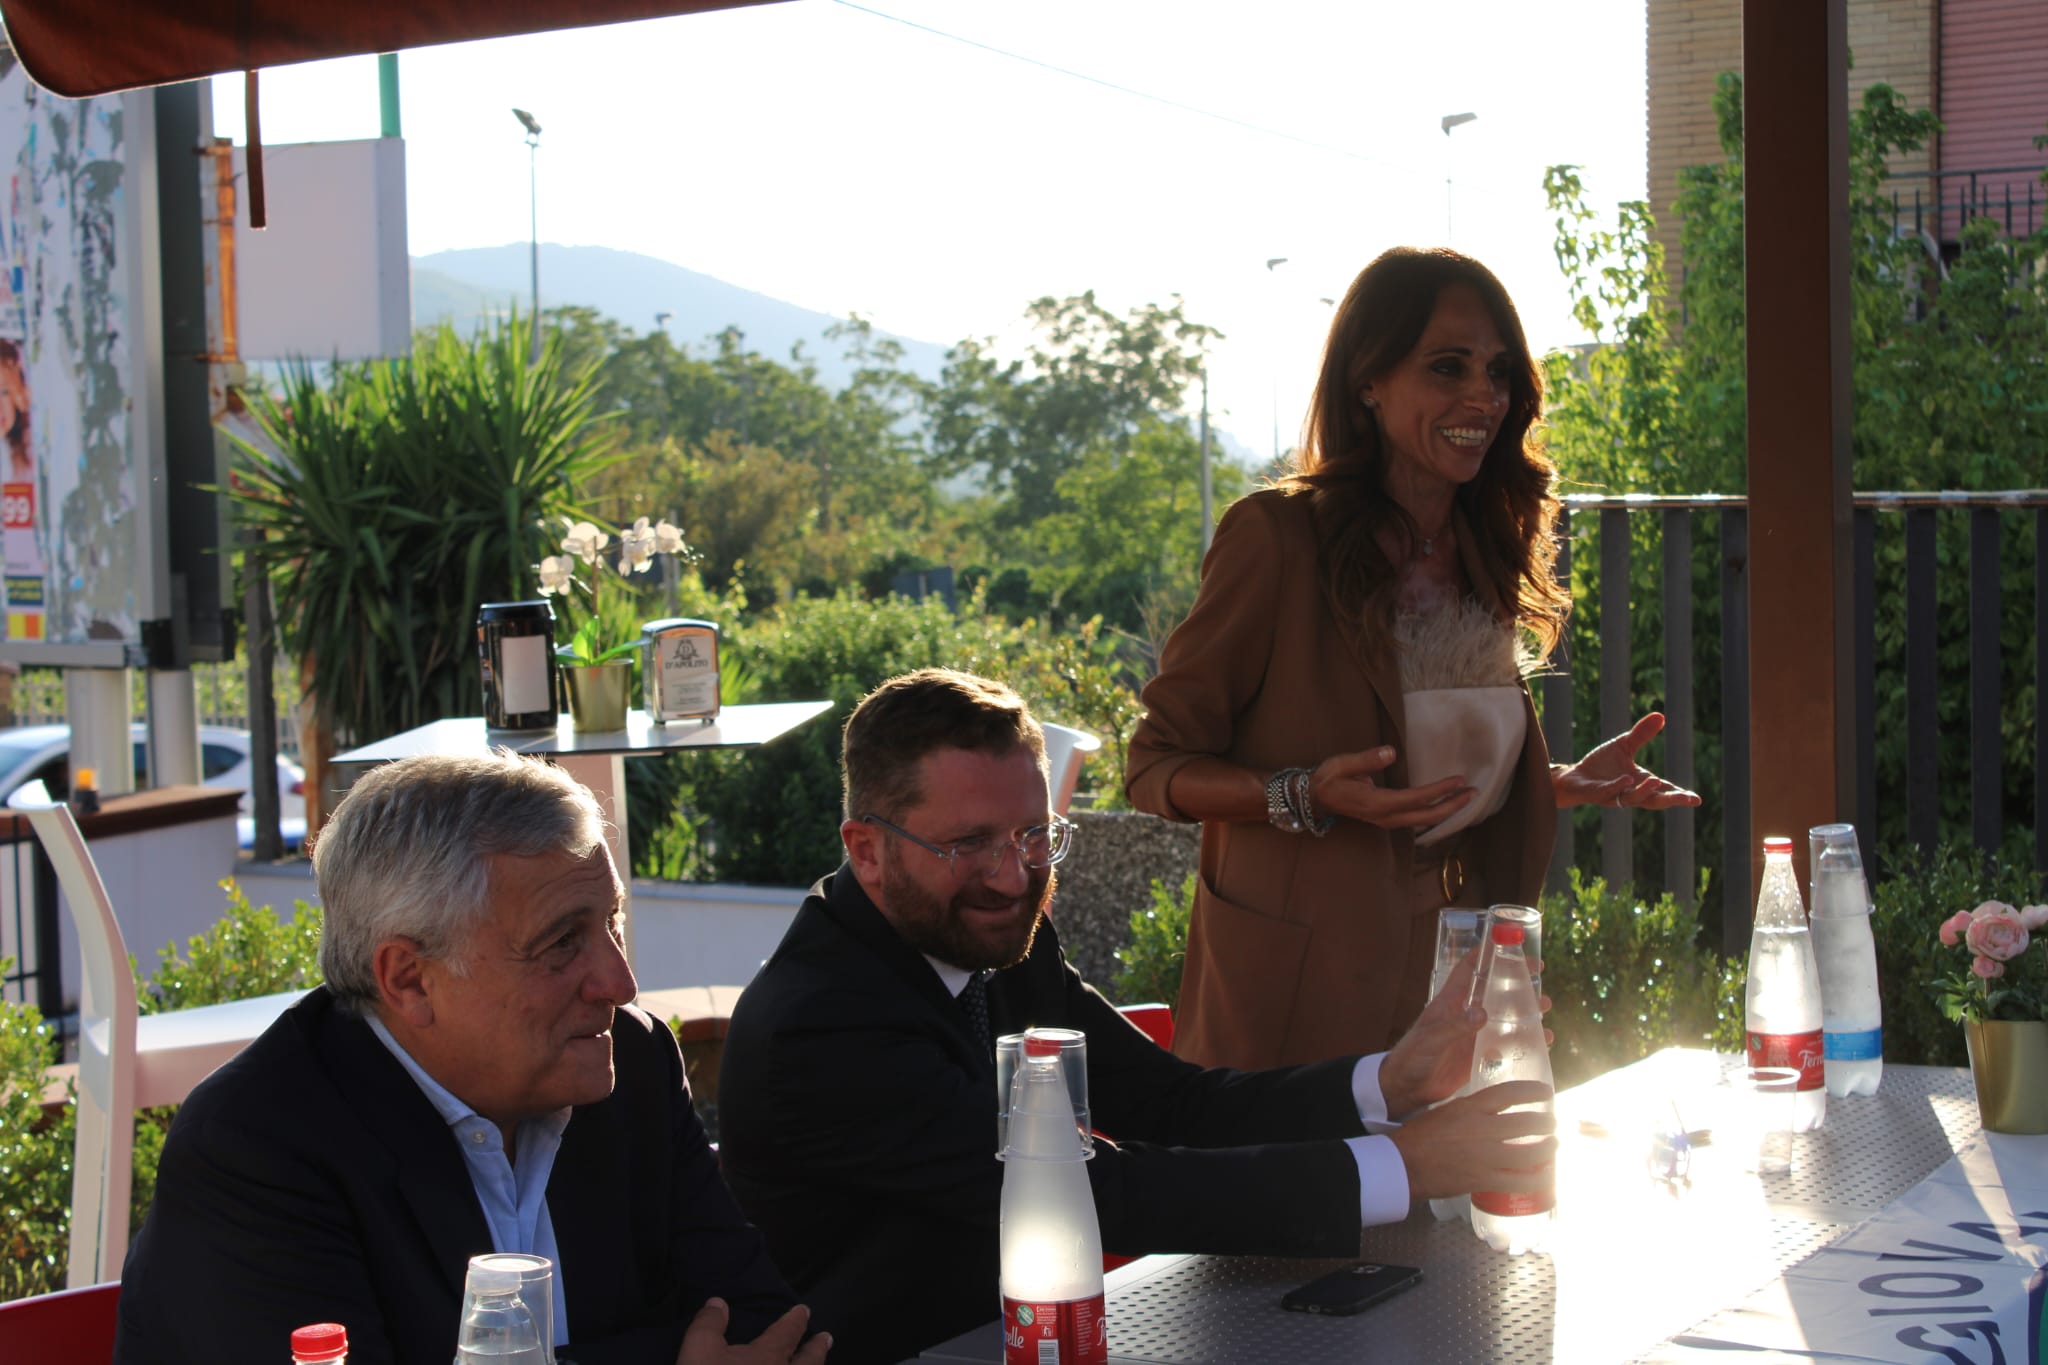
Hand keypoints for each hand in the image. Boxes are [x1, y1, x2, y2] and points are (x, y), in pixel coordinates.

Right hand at [678, 1300, 830, 1364]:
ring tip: (817, 1363)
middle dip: (816, 1349)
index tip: (803, 1311)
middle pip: (809, 1362)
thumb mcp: (698, 1352)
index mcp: (767, 1357)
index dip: (795, 1320)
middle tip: (826, 1338)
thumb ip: (709, 1325)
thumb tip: (718, 1303)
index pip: (786, 1333)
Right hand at [1308, 746, 1475, 830]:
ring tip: (1465, 798)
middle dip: (1452, 806)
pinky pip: (1416, 820)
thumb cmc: (1328, 779)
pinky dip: (1434, 814)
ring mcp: (1386, 820)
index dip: (1439, 791)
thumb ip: (1367, 760)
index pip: (1416, 799)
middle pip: (1426, 817)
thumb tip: (1390, 752)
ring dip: (1445, 811)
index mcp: (1377, 803)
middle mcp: (1385, 816)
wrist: (1314, 799)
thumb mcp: (1342, 764)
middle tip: (1473, 792)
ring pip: (1423, 821)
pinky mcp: (1386, 818)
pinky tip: (1444, 806)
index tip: (1458, 780)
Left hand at [1381, 947, 1553, 1117]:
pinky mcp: (1481, 1054)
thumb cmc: (1413, 1057)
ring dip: (1526, 1010)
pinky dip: (1526, 1040)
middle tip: (1540, 973)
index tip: (1508, 942)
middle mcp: (1465, 1013)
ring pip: (1506, 1016)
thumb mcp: (1433, 1039)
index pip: (1469, 969)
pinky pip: (1508, 1043)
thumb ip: (1455, 1026)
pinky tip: (1543, 1041)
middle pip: (1495, 990)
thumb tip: (1483, 1012)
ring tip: (1545, 1008)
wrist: (1408, 1088)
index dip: (1486, 953)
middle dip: (1517, 980)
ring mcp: (1475, 1033)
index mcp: (1450, 1001)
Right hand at [1388, 1080, 1558, 1201]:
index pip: (1509, 1093)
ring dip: (1547, 1149)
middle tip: (1552, 1123)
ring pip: (1530, 1152)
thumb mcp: (1446, 1111)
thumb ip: (1471, 1111)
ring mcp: (1486, 1156)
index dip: (1532, 1091)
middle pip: (1526, 1122)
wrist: (1402, 1164)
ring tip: (1553, 1146)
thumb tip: (1493, 1113)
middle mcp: (1482, 1129)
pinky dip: (1538, 1179)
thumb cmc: (1419, 1137)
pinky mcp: (1485, 1180)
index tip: (1545, 1091)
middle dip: (1546, 1122)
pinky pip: (1521, 1181)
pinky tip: (1545, 1176)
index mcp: (1470, 1107)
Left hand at [1553, 713, 1701, 810]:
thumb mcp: (1623, 745)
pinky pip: (1610, 792)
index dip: (1679, 795)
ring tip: (1656, 781)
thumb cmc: (1601, 764)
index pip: (1663, 791)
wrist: (1574, 776)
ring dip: (1645, 791)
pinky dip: (1619, 786)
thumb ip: (1642, 734)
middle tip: (1689, 799)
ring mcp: (1614, 795)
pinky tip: (1628, 779)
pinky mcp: (1597, 794)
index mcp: (1640, 782)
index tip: (1696, 799)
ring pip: (1633, 799)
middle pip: (1655, 801)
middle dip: (1672, 800)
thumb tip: (1661, 716)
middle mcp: (1630, 792)